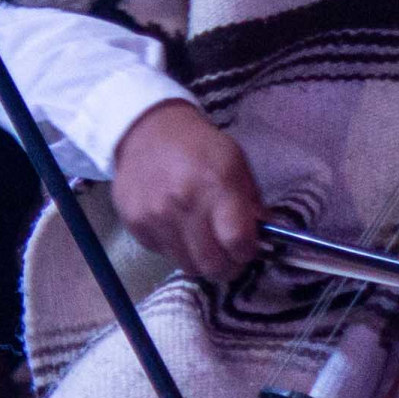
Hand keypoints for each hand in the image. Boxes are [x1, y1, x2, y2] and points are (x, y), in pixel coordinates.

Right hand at [110, 101, 266, 279]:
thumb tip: (263, 237)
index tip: (246, 248)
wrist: (148, 131)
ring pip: (187, 266)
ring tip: (202, 240)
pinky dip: (175, 247)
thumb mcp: (236, 164)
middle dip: (226, 267)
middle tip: (228, 256)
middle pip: (212, 265)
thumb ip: (251, 203)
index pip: (237, 242)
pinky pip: (163, 253)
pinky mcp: (135, 224)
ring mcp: (155, 217)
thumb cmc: (200, 147)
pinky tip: (176, 226)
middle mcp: (184, 205)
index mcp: (217, 186)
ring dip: (200, 259)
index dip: (246, 252)